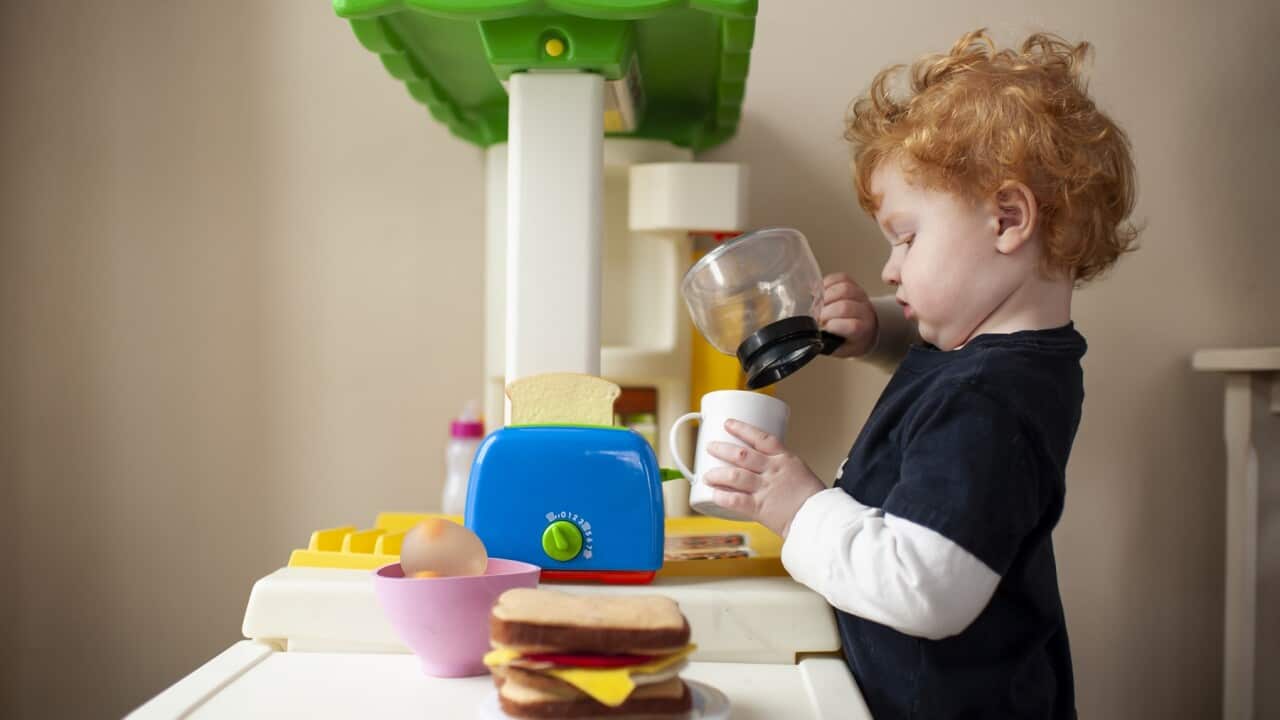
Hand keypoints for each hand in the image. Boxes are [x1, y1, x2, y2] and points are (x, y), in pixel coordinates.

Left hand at [703, 419, 825, 537]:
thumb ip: (781, 469)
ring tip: (707, 475)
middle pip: (742, 455)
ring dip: (717, 474)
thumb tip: (764, 469)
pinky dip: (722, 497)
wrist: (820, 518)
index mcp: (785, 459)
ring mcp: (765, 489)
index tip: (729, 424)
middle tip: (711, 446)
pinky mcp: (760, 508)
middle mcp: (773, 471)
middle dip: (722, 449)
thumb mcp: (800, 473)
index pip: (760, 437)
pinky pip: (735, 500)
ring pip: (734, 476)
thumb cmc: (814, 499)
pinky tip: (714, 495)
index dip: (742, 429)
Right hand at [821, 273, 877, 357]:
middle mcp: (865, 311)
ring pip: (843, 288)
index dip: (832, 325)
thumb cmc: (850, 340)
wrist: (865, 329)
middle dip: (825, 311)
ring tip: (817, 304)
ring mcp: (860, 295)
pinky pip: (841, 278)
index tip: (822, 328)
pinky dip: (827, 283)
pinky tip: (820, 292)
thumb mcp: (840, 349)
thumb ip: (827, 343)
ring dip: (825, 296)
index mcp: (863, 330)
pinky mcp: (854, 284)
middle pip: (845, 306)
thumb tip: (811, 335)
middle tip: (816, 317)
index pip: (851, 326)